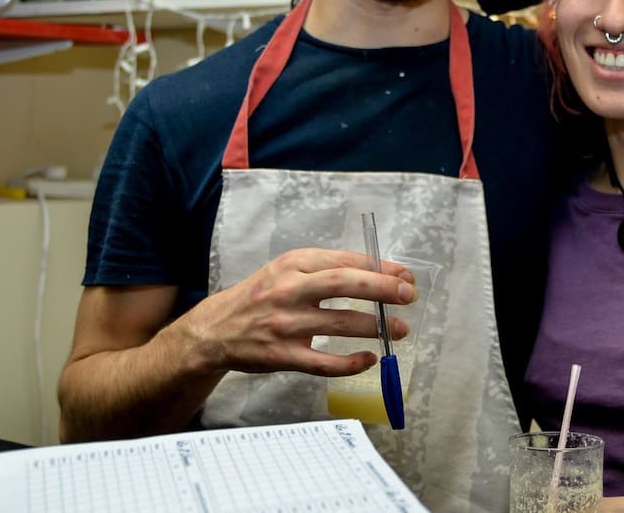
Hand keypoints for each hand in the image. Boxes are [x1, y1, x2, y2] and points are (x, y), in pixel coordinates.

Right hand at [172, 247, 415, 377]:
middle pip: (346, 284)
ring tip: (399, 330)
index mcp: (293, 263)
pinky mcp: (283, 355)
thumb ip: (323, 270)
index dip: (380, 268)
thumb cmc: (259, 297)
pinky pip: (324, 362)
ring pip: (340, 323)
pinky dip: (351, 363)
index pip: (345, 261)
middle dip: (383, 288)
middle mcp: (289, 289)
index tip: (405, 275)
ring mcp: (285, 324)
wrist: (215, 330)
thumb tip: (375, 275)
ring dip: (376, 327)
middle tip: (408, 296)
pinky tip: (369, 360)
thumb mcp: (285, 271)